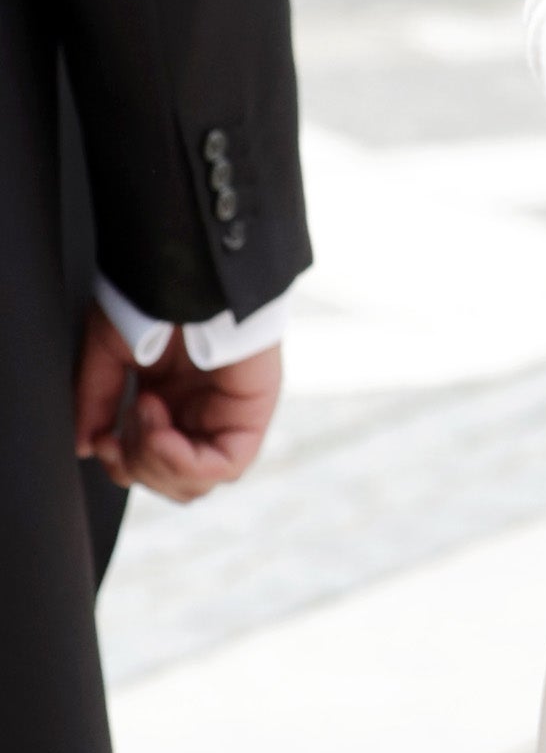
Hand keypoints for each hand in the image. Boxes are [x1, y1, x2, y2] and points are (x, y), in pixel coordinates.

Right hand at [74, 309, 281, 501]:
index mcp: (168, 398)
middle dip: (136, 468)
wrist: (188, 271)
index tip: (100, 442)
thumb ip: (96, 401)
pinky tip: (160, 432)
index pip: (150, 461)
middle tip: (116, 436)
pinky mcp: (252, 415)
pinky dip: (184, 462)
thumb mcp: (109, 351)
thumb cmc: (153, 296)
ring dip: (156, 463)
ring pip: (197, 481)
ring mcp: (226, 417)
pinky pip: (225, 466)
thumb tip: (85, 447)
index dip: (122, 465)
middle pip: (172, 482)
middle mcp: (198, 412)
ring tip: (142, 415)